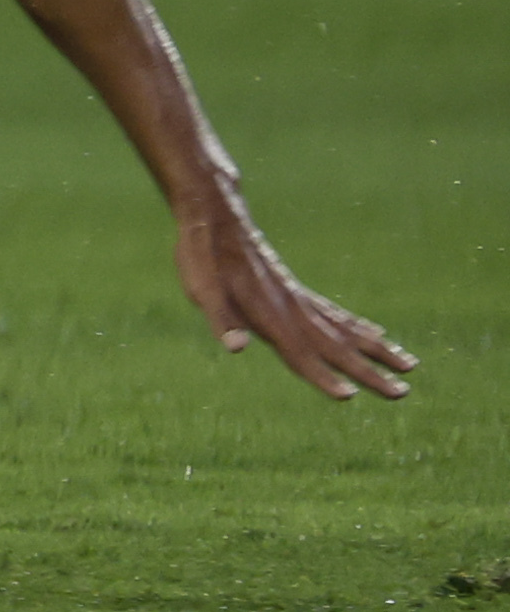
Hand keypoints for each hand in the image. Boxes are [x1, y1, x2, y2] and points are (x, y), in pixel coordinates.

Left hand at [174, 191, 412, 399]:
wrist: (214, 215)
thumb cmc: (201, 255)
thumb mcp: (201, 288)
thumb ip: (221, 319)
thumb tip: (235, 348)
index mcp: (268, 314)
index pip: (300, 354)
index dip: (322, 376)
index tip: (351, 396)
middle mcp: (292, 308)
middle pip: (336, 348)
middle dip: (369, 372)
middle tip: (403, 394)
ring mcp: (298, 298)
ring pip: (346, 330)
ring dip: (378, 350)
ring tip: (411, 365)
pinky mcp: (296, 290)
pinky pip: (336, 314)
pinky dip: (359, 327)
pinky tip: (378, 334)